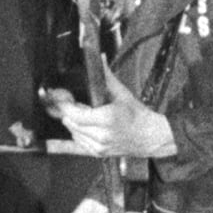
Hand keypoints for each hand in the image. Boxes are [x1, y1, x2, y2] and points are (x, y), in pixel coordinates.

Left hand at [50, 87, 172, 163]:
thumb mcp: (122, 94)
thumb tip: (99, 59)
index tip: (62, 98)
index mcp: (106, 119)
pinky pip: (79, 141)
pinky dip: (79, 132)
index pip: (74, 114)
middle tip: (75, 103)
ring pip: (73, 132)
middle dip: (69, 112)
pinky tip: (88, 125)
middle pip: (70, 123)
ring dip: (74, 122)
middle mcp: (102, 135)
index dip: (64, 105)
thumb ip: (106, 76)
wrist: (150, 136)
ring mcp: (100, 146)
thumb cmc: (137, 116)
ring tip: (85, 114)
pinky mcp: (98, 153)